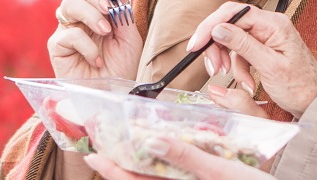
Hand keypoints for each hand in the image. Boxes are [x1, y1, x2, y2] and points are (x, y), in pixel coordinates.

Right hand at [49, 0, 142, 79]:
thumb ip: (123, 14)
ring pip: (68, 5)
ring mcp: (66, 31)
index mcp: (96, 12)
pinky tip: (96, 60)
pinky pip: (68, 35)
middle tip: (108, 9)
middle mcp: (78, 19)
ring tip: (105, 32)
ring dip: (90, 14)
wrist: (112, 95)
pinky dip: (87, 45)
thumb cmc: (121, 68)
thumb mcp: (130, 38)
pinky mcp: (57, 48)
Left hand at [83, 138, 276, 179]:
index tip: (92, 154)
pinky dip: (163, 170)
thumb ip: (188, 158)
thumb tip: (151, 141)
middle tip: (100, 149)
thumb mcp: (224, 174)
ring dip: (139, 169)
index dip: (112, 170)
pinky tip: (163, 155)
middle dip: (120, 169)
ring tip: (124, 150)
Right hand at [188, 2, 316, 115]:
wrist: (314, 101)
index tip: (197, 44)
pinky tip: (246, 82)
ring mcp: (265, 36)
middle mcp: (269, 25)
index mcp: (274, 24)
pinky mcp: (262, 47)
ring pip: (231, 39)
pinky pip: (239, 52)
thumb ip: (244, 45)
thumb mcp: (270, 67)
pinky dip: (237, 68)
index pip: (234, 13)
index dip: (211, 26)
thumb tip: (218, 29)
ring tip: (235, 78)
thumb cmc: (301, 86)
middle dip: (217, 46)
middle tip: (212, 67)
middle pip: (230, 24)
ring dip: (227, 60)